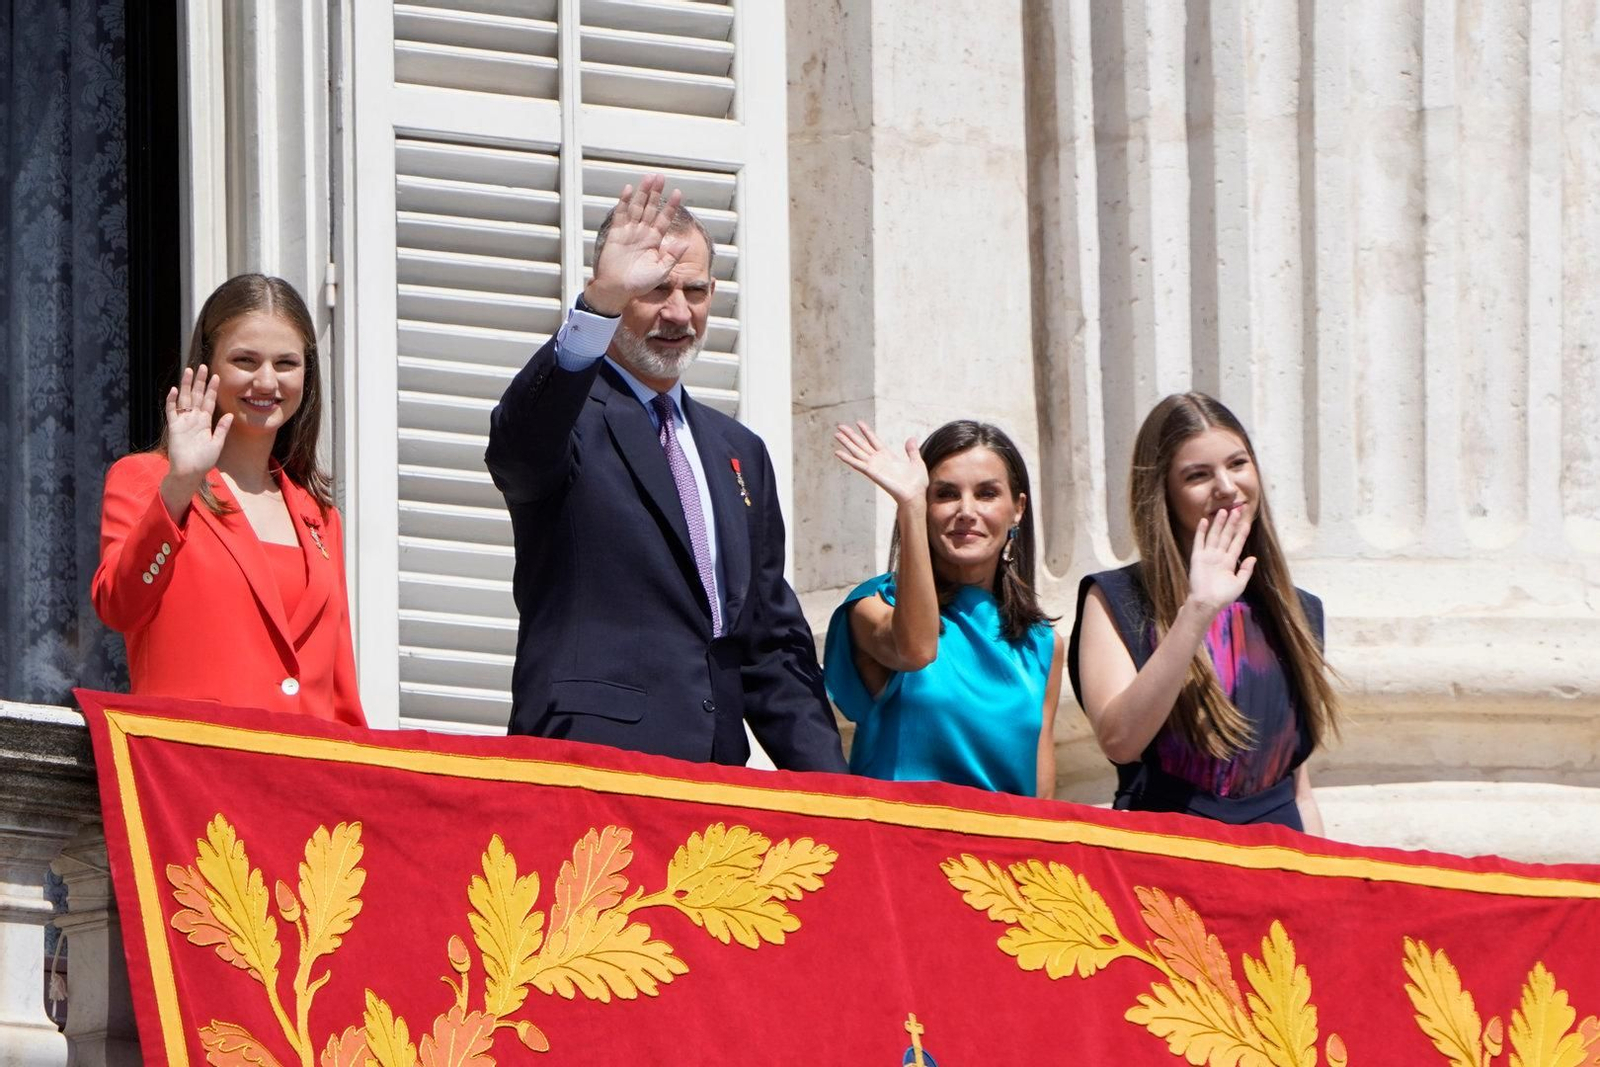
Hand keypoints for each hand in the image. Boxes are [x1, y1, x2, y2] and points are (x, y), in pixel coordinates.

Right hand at [160, 366, 230, 518]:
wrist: (190, 472)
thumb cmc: (204, 460)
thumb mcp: (217, 443)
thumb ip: (222, 429)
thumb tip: (230, 414)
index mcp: (205, 422)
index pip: (209, 401)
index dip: (212, 389)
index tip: (217, 376)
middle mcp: (194, 419)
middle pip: (196, 395)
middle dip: (199, 381)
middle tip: (203, 366)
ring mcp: (183, 421)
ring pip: (184, 399)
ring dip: (186, 385)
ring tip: (189, 371)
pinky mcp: (174, 427)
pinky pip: (172, 411)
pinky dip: (172, 401)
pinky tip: (175, 390)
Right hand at [583, 173, 691, 314]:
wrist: (617, 290)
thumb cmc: (639, 284)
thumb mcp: (661, 272)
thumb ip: (672, 257)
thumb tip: (686, 243)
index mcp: (655, 241)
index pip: (664, 219)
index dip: (670, 206)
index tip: (677, 193)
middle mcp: (643, 233)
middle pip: (651, 208)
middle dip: (656, 193)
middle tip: (661, 177)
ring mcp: (629, 231)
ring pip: (637, 207)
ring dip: (643, 193)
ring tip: (649, 178)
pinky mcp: (616, 233)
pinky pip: (621, 214)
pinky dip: (624, 201)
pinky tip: (628, 189)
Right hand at [834, 422, 927, 505]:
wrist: (915, 496)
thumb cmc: (916, 484)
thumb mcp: (917, 462)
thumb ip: (912, 451)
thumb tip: (911, 438)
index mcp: (888, 456)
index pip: (874, 440)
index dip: (866, 431)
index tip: (858, 422)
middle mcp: (878, 461)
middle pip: (861, 444)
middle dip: (851, 435)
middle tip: (840, 426)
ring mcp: (874, 466)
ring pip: (857, 452)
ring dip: (846, 443)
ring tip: (836, 434)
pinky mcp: (872, 473)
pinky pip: (857, 464)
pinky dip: (847, 458)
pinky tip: (838, 452)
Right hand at [1186, 506, 1255, 613]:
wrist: (1206, 602)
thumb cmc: (1223, 596)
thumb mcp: (1239, 584)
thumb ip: (1246, 570)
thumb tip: (1253, 557)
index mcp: (1229, 562)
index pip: (1237, 544)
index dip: (1242, 533)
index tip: (1247, 522)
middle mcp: (1219, 556)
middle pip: (1226, 536)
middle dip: (1232, 523)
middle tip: (1237, 510)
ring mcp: (1208, 555)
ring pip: (1215, 535)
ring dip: (1219, 524)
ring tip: (1223, 511)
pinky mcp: (1197, 557)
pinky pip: (1199, 542)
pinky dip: (1201, 531)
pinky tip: (1204, 521)